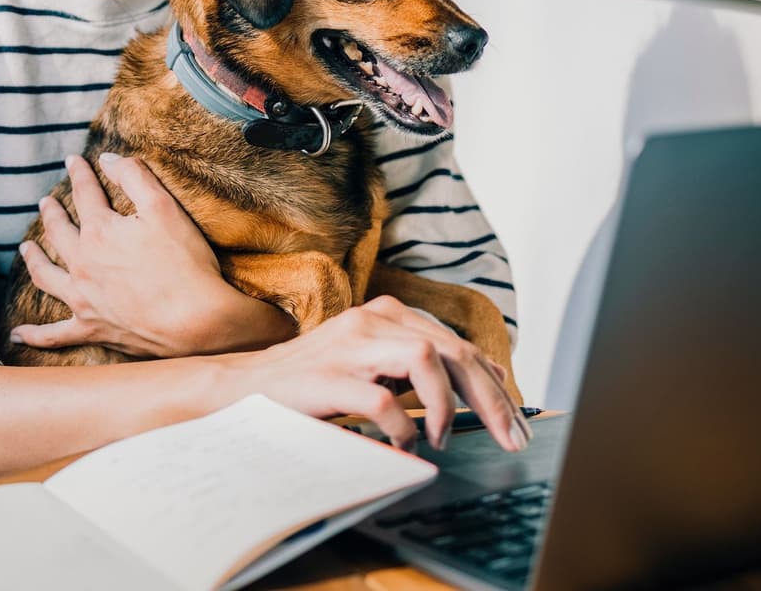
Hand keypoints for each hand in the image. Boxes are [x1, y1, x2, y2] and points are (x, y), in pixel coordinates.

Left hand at [10, 152, 290, 357]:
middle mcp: (83, 263)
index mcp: (100, 231)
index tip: (74, 160)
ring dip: (34, 259)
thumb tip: (107, 158)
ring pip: (46, 276)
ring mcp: (83, 299)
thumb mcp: (164, 208)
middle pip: (58, 232)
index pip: (84, 194)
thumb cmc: (185, 263)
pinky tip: (17, 334)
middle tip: (47, 203)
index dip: (79, 173)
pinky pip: (54, 335)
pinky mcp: (91, 328)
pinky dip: (34, 335)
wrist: (195, 321)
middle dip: (52, 213)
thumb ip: (134, 177)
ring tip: (26, 249)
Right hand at [225, 296, 528, 453]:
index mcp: (387, 315)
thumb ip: (419, 367)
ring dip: (444, 404)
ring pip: (425, 359)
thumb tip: (483, 380)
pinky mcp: (328, 377)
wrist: (244, 388)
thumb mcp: (373, 367)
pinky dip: (402, 428)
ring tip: (440, 438)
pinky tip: (401, 445)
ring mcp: (350, 345)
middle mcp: (373, 320)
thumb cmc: (313, 384)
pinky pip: (383, 400)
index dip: (493, 383)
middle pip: (451, 349)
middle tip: (510, 437)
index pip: (456, 344)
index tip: (516, 419)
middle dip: (489, 398)